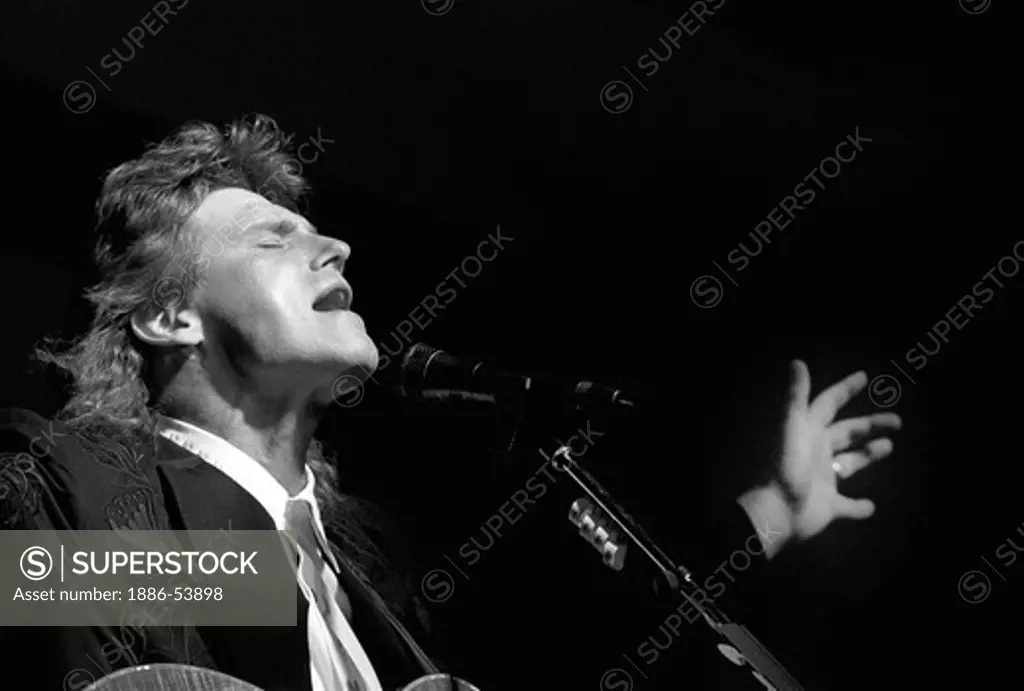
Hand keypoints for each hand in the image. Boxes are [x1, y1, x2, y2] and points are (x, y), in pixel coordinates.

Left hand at [739, 361, 900, 557]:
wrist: (776, 512)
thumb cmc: (785, 468)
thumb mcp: (791, 427)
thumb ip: (796, 396)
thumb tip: (797, 362)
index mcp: (808, 433)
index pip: (827, 405)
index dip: (844, 390)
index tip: (863, 377)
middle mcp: (815, 453)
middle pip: (846, 433)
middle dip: (869, 425)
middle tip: (897, 421)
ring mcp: (822, 480)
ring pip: (849, 464)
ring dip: (867, 456)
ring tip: (887, 447)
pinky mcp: (827, 506)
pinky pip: (847, 507)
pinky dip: (859, 507)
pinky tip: (870, 507)